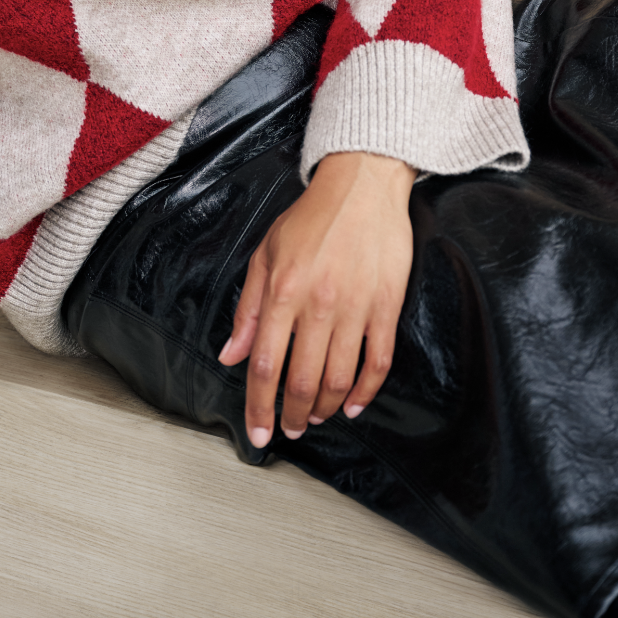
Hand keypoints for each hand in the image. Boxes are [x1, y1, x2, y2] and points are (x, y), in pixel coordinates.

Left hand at [218, 152, 415, 447]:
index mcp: (283, 291)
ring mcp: (357, 307)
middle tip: (287, 428)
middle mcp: (319, 304)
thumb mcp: (265, 254)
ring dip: (324, 407)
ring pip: (339, 379)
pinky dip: (366, 392)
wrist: (361, 185)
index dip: (258, 406)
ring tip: (313, 416)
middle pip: (302, 381)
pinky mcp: (387, 306)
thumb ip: (247, 309)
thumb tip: (231, 355)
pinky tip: (353, 404)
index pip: (265, 365)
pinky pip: (378, 362)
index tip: (257, 432)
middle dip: (290, 415)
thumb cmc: (312, 216)